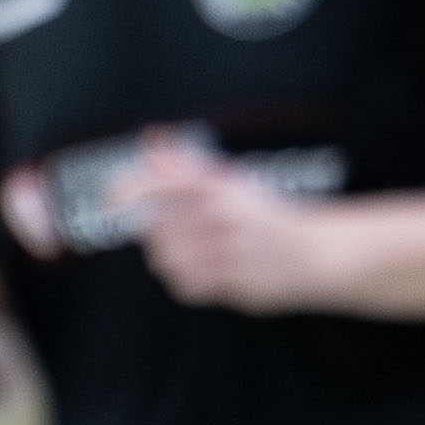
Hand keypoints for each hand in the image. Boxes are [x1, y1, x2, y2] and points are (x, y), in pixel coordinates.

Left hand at [128, 138, 343, 313]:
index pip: (161, 182)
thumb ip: (186, 163)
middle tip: (174, 232)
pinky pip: (186, 285)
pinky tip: (205, 270)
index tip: (108, 199)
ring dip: (169, 258)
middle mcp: (224, 215)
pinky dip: (186, 281)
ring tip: (193, 252)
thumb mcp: (230, 182)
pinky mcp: (236, 282)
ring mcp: (231, 250)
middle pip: (156, 228)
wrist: (315, 255)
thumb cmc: (265, 216)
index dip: (128, 189)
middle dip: (157, 232)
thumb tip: (151, 139)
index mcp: (222, 187)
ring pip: (166, 259)